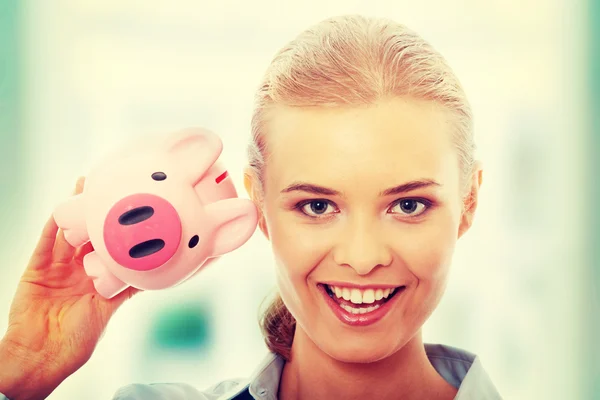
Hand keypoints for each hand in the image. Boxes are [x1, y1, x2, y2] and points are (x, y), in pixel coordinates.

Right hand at [0, 177, 139, 399]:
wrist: (45, 355)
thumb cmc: (79, 338)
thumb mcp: (109, 307)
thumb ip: (127, 287)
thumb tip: (154, 272)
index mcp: (94, 276)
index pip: (107, 245)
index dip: (114, 226)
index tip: (128, 206)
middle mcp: (76, 268)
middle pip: (87, 233)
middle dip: (96, 210)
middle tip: (108, 185)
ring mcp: (56, 266)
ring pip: (67, 232)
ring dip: (75, 210)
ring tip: (85, 185)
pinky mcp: (37, 268)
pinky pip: (45, 243)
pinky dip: (52, 228)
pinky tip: (61, 211)